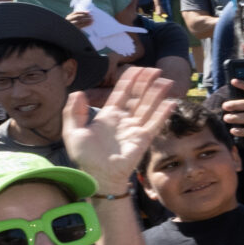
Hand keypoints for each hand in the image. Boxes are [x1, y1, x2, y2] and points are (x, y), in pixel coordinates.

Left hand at [62, 65, 178, 188]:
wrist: (98, 176)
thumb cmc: (85, 157)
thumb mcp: (72, 132)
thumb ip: (73, 112)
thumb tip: (78, 92)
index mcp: (108, 116)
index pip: (121, 93)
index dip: (129, 80)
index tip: (137, 68)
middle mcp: (124, 120)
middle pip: (138, 96)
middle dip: (147, 82)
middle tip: (156, 69)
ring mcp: (135, 129)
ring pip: (149, 106)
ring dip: (158, 93)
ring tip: (167, 80)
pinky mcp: (143, 139)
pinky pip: (155, 123)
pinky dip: (163, 112)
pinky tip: (171, 101)